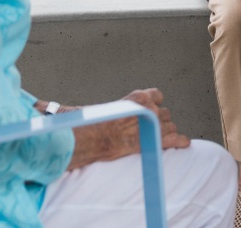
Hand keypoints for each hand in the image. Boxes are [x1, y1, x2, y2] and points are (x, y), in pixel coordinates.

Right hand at [67, 88, 189, 170]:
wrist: (94, 141)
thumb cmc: (93, 126)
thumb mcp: (99, 109)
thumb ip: (101, 107)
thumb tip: (56, 105)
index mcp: (139, 97)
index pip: (157, 96)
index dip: (154, 105)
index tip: (148, 111)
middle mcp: (151, 108)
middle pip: (165, 113)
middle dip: (159, 121)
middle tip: (146, 130)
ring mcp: (156, 123)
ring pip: (170, 127)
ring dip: (164, 133)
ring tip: (153, 139)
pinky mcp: (157, 139)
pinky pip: (175, 139)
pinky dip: (180, 141)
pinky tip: (184, 143)